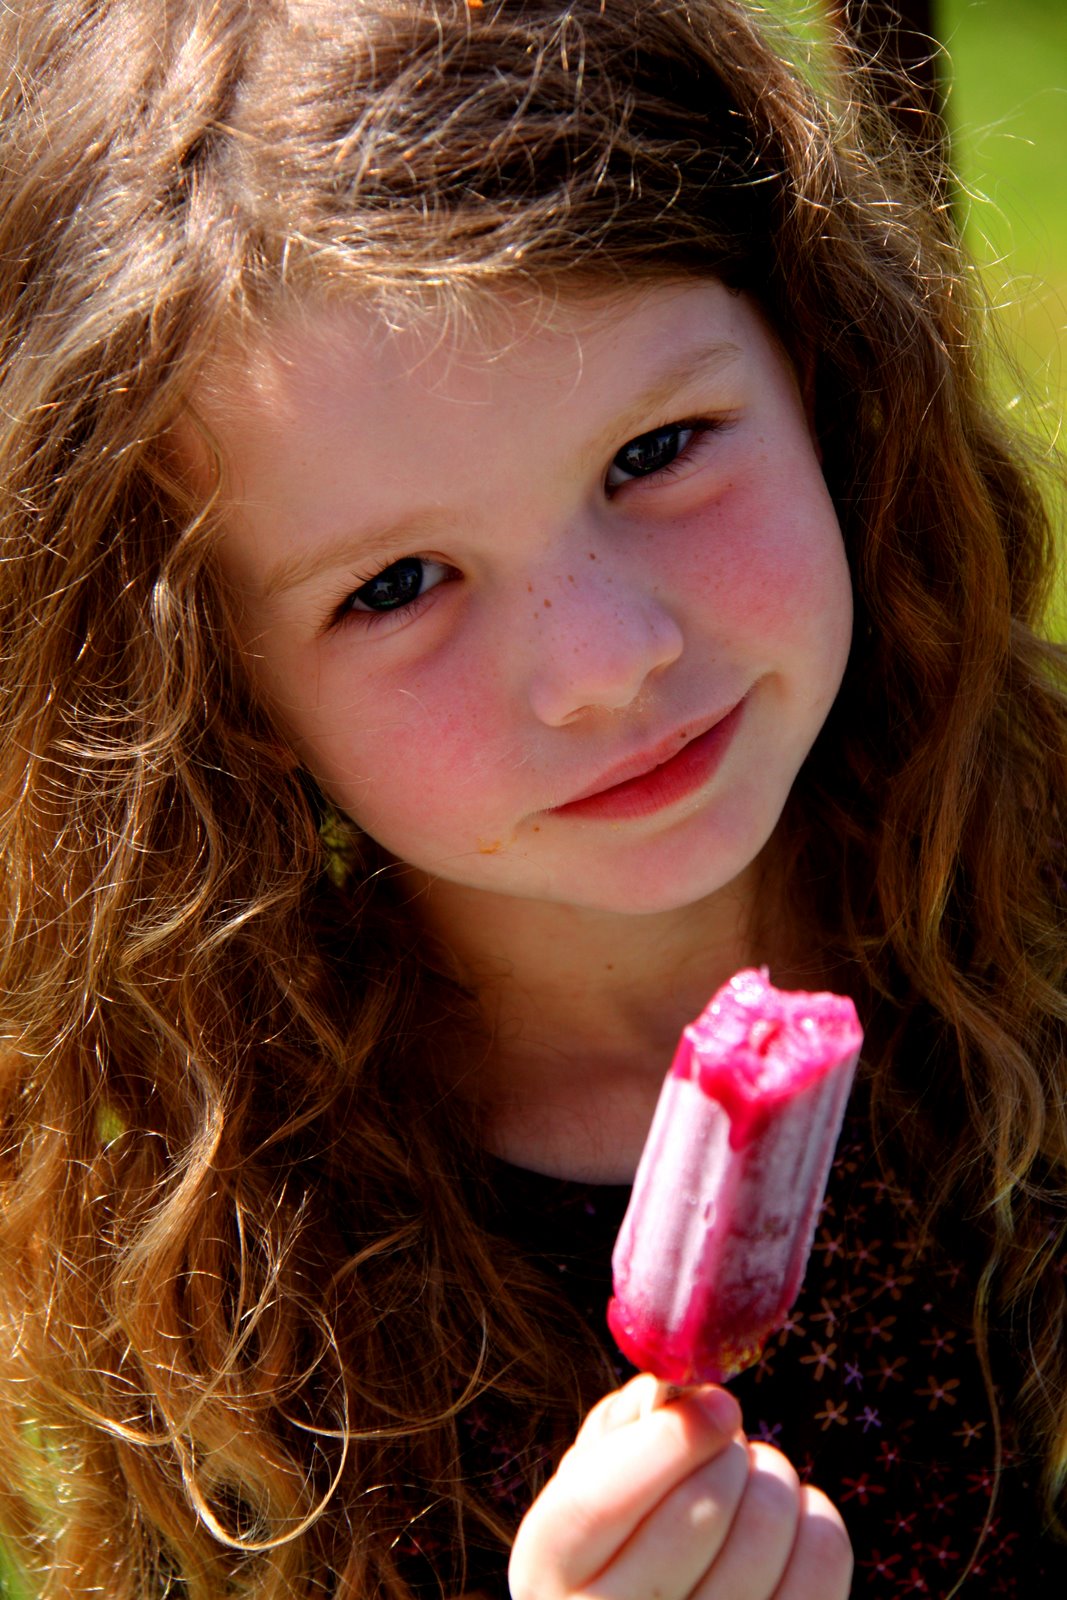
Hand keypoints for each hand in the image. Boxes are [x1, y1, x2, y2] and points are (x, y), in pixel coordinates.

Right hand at [509, 1374, 851, 1599]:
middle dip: (728, 1455)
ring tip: (754, 1476)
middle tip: (728, 1438)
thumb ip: (627, 1425)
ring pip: (763, 1535)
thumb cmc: (624, 1527)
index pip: (594, 1504)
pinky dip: (815, 1519)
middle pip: (692, 1519)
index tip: (718, 1402)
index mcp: (550, 1570)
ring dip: (772, 1478)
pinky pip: (820, 1567)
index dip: (665, 1443)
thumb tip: (680, 1388)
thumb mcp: (595, 1475)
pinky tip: (791, 1515)